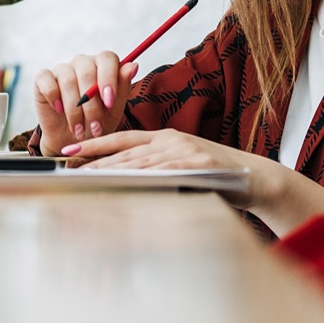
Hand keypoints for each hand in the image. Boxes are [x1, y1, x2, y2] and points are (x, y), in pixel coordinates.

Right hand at [32, 53, 138, 155]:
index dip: (108, 79)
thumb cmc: (96, 122)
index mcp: (103, 65)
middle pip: (87, 72)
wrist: (73, 140)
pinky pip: (47, 81)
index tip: (109, 102)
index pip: (108, 58)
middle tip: (95, 127)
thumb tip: (133, 66)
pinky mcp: (43, 78)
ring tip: (79, 130)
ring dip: (74, 110)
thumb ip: (123, 87)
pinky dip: (54, 98)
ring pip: (68, 81)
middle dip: (92, 104)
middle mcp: (83, 62)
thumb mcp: (114, 110)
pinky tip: (59, 111)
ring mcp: (62, 69)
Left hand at [60, 129, 272, 210]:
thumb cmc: (217, 176)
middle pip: (125, 151)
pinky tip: (123, 185)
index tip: (68, 151)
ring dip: (110, 171)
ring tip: (86, 180)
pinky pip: (162, 172)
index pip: (122, 138)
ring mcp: (185, 151)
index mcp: (166, 137)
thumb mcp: (183, 164)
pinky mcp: (197, 164)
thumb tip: (124, 179)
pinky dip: (141, 179)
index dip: (94, 144)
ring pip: (139, 162)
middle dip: (94, 160)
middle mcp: (172, 140)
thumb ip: (157, 167)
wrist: (255, 179)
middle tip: (67, 169)